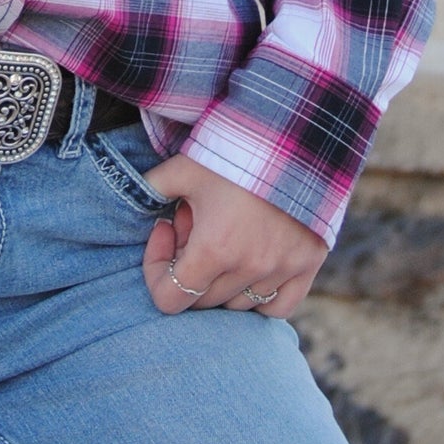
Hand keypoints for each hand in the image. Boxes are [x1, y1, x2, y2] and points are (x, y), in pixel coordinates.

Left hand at [138, 154, 325, 321]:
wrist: (294, 136)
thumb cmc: (234, 150)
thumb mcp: (184, 167)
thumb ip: (151, 188)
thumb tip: (135, 201)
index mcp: (214, 249)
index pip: (169, 299)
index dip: (155, 272)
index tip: (164, 231)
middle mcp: (248, 268)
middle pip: (202, 300)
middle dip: (188, 268)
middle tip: (192, 227)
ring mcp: (282, 269)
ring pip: (237, 304)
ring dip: (221, 280)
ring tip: (223, 237)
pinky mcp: (308, 265)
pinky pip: (279, 307)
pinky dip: (260, 298)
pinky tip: (251, 269)